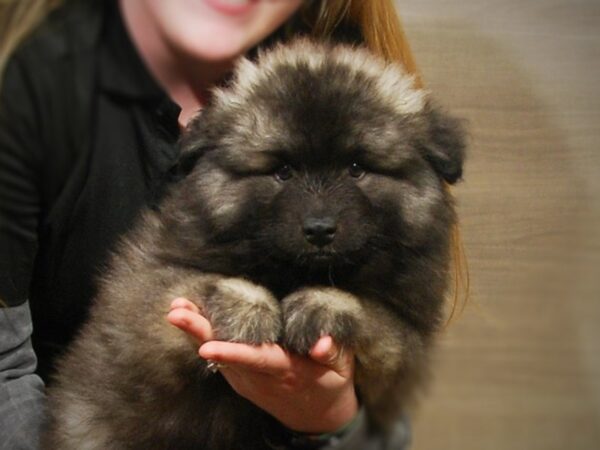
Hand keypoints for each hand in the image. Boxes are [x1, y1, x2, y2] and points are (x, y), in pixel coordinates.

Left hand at [167, 298, 358, 433]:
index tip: (207, 347)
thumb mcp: (341, 368)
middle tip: (176, 313)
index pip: (256, 360)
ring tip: (177, 309)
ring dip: (195, 332)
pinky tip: (190, 319)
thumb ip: (334, 352)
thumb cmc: (331, 382)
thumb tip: (322, 344)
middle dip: (199, 333)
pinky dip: (201, 338)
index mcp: (286, 371)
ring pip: (216, 355)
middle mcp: (260, 377)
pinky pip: (219, 357)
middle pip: (225, 355)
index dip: (232, 353)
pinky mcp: (241, 378)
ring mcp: (247, 380)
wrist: (318, 415)